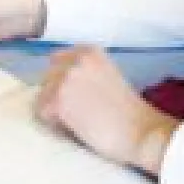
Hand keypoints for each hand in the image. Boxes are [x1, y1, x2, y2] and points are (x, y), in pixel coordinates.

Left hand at [34, 46, 179, 174]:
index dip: (63, 81)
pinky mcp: (58, 101)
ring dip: (55, 111)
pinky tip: (76, 128)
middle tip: (80, 113)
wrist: (141, 132)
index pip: (57, 61)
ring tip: (79, 121)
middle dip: (57, 95)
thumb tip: (60, 82)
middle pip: (47, 78)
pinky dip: (55, 124)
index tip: (79, 97)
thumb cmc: (129, 112)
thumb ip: (85, 72)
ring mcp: (65, 79)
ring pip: (42, 96)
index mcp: (88, 51)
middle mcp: (75, 59)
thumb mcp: (107, 76)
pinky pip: (42, 113)